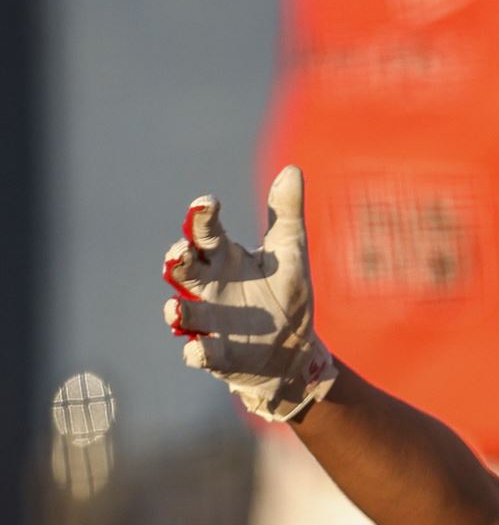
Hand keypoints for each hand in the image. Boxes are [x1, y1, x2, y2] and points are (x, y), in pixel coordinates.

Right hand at [160, 164, 337, 421]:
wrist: (296, 351)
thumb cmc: (285, 296)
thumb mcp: (292, 254)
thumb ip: (288, 215)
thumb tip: (292, 169)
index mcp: (224, 258)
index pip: (206, 232)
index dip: (202, 216)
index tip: (208, 202)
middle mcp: (209, 287)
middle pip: (182, 268)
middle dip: (176, 259)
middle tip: (180, 252)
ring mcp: (209, 322)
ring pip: (182, 312)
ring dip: (177, 310)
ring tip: (177, 308)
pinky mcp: (217, 355)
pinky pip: (201, 355)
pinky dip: (199, 353)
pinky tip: (200, 352)